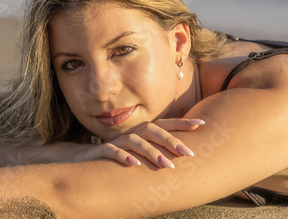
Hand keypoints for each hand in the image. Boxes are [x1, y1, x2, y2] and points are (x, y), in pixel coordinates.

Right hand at [83, 118, 204, 168]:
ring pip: (136, 142)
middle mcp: (132, 133)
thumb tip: (184, 154)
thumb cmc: (120, 156)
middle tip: (189, 153)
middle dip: (172, 141)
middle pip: (154, 131)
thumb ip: (158, 150)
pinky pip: (113, 151)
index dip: (182, 123)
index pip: (165, 124)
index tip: (202, 123)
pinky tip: (136, 165)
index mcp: (143, 132)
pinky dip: (124, 157)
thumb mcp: (141, 153)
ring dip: (152, 152)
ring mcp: (117, 141)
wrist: (86, 159)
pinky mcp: (102, 151)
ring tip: (167, 165)